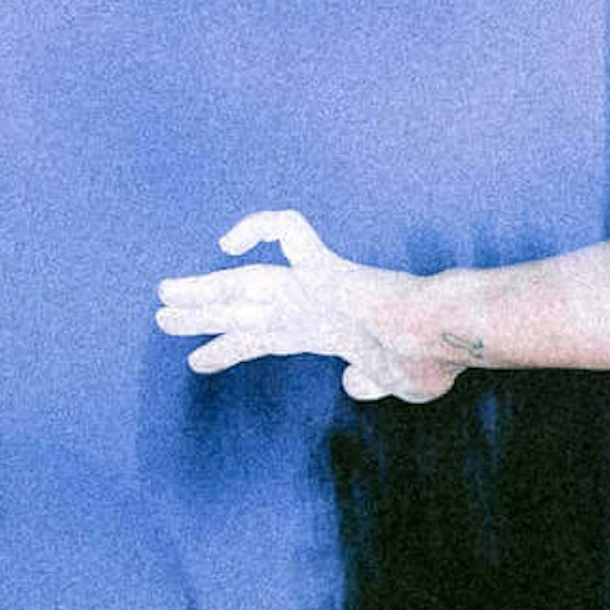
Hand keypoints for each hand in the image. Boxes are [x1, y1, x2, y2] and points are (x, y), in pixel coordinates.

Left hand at [157, 210, 459, 404]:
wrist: (447, 336)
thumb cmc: (433, 357)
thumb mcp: (399, 383)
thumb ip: (370, 382)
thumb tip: (352, 383)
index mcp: (326, 331)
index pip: (266, 337)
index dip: (229, 348)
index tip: (199, 361)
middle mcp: (313, 306)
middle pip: (244, 308)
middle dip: (202, 313)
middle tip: (162, 316)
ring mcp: (317, 287)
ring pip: (245, 284)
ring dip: (204, 294)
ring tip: (163, 301)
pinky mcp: (328, 267)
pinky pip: (286, 230)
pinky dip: (259, 226)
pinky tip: (228, 242)